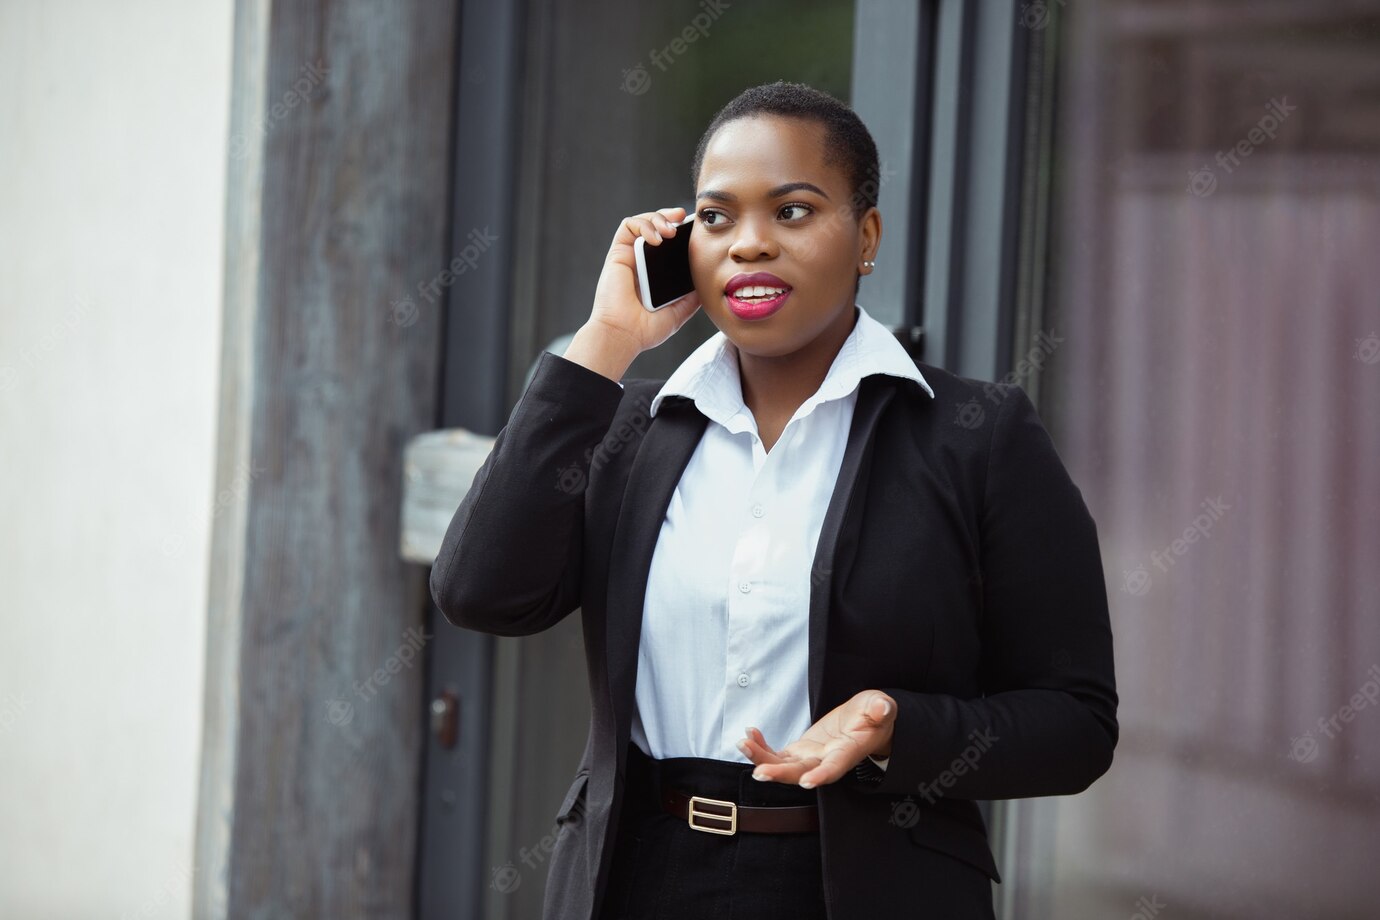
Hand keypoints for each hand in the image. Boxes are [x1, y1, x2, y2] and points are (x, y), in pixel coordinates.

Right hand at [588, 206, 701, 355]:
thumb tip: (707, 279)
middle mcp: (642, 261)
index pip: (669, 242)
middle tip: (683, 219)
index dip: (680, 230)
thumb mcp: (680, 310)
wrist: (625, 335)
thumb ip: (693, 295)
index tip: (695, 229)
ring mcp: (629, 256)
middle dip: (670, 217)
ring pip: (642, 221)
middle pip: (656, 226)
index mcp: (656, 272)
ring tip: (670, 230)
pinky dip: (643, 224)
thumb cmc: (647, 329)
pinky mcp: (617, 254)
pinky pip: (628, 227)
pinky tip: (656, 239)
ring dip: (658, 218)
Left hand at [736, 690, 896, 788]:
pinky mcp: (800, 751)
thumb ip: (881, 708)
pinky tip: (749, 735)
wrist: (866, 722)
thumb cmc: (874, 714)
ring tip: (743, 743)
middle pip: (802, 772)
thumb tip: (883, 709)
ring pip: (784, 765)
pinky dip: (762, 747)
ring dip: (762, 758)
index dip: (822, 775)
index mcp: (849, 751)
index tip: (806, 783)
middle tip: (759, 772)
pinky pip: (777, 754)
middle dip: (780, 774)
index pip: (835, 767)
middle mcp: (827, 760)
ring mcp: (811, 757)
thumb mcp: (881, 706)